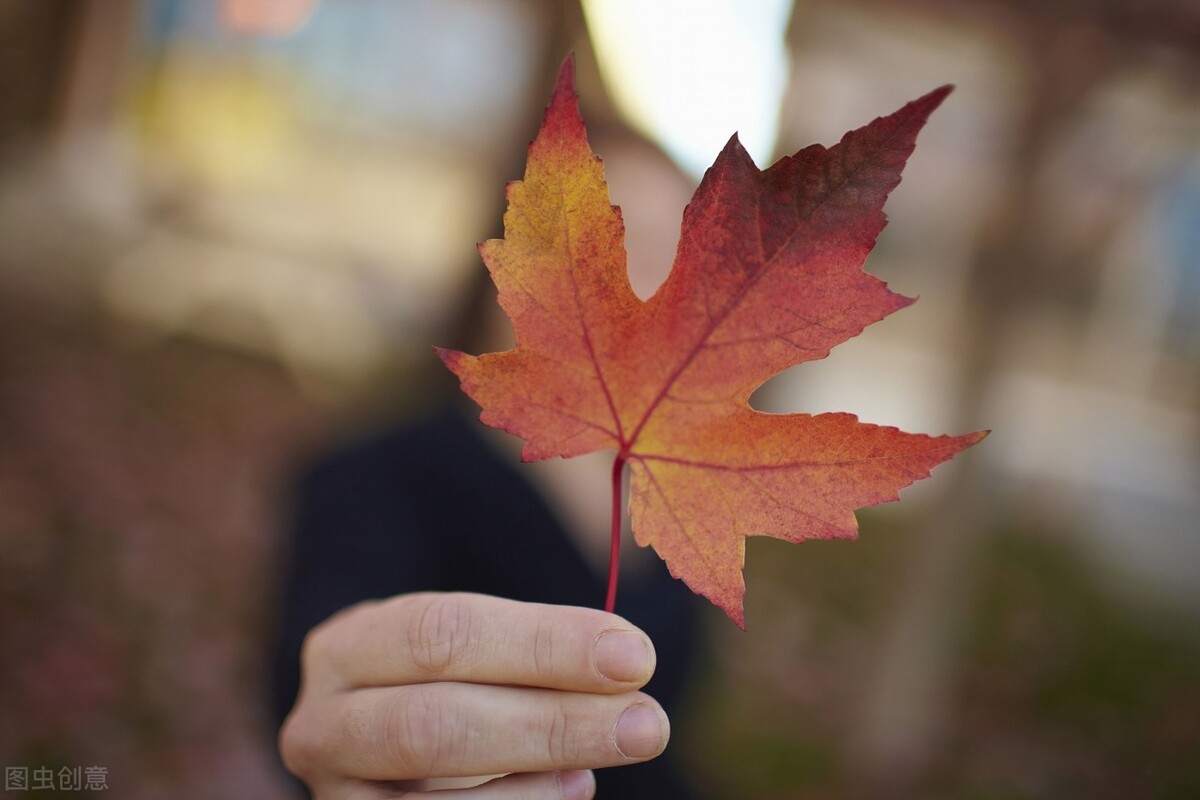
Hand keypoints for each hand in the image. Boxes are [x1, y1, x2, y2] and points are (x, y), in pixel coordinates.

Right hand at [279, 592, 668, 797]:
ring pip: (433, 799)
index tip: (633, 654)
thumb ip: (534, 646)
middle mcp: (323, 725)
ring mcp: (338, 798)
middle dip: (553, 721)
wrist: (386, 735)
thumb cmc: (452, 678)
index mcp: (347, 646)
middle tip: (647, 722)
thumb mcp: (474, 646)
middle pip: (436, 722)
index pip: (442, 633)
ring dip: (542, 776)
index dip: (542, 643)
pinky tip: (573, 788)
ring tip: (616, 750)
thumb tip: (627, 659)